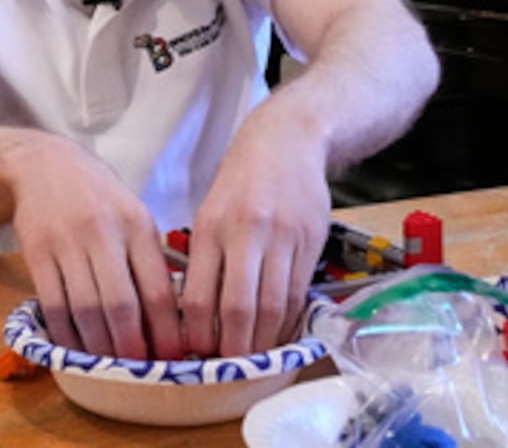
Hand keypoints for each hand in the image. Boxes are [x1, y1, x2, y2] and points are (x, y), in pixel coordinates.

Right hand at [9, 134, 183, 359]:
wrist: (45, 165)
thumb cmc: (99, 197)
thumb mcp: (134, 214)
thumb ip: (149, 258)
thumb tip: (171, 319)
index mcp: (136, 223)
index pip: (157, 288)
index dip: (166, 331)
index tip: (173, 357)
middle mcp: (103, 231)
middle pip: (121, 304)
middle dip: (132, 346)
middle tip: (140, 371)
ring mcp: (67, 242)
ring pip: (85, 310)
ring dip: (99, 347)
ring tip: (109, 366)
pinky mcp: (37, 252)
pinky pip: (53, 305)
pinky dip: (65, 335)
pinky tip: (76, 349)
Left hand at [179, 113, 330, 356]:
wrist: (289, 139)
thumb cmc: (243, 177)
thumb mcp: (211, 207)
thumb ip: (206, 255)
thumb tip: (197, 312)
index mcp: (212, 225)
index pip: (200, 296)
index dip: (198, 334)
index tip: (197, 352)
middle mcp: (246, 232)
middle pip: (239, 308)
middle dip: (234, 348)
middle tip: (230, 368)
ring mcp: (282, 237)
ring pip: (273, 306)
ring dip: (263, 341)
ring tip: (255, 357)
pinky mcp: (310, 241)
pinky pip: (298, 293)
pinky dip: (288, 320)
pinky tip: (279, 331)